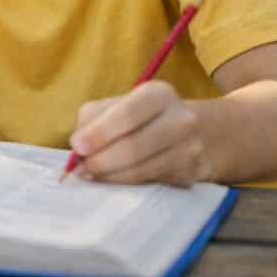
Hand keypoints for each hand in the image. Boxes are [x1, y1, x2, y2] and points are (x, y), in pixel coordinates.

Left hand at [68, 81, 215, 185]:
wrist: (198, 132)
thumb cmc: (143, 116)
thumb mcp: (119, 104)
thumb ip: (94, 118)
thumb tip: (78, 145)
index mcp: (158, 94)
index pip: (127, 114)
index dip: (100, 133)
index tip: (77, 146)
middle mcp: (180, 118)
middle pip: (134, 146)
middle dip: (101, 160)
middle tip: (80, 167)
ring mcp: (190, 148)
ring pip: (141, 169)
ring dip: (110, 175)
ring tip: (90, 174)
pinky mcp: (190, 174)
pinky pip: (150, 182)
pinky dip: (125, 183)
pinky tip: (111, 179)